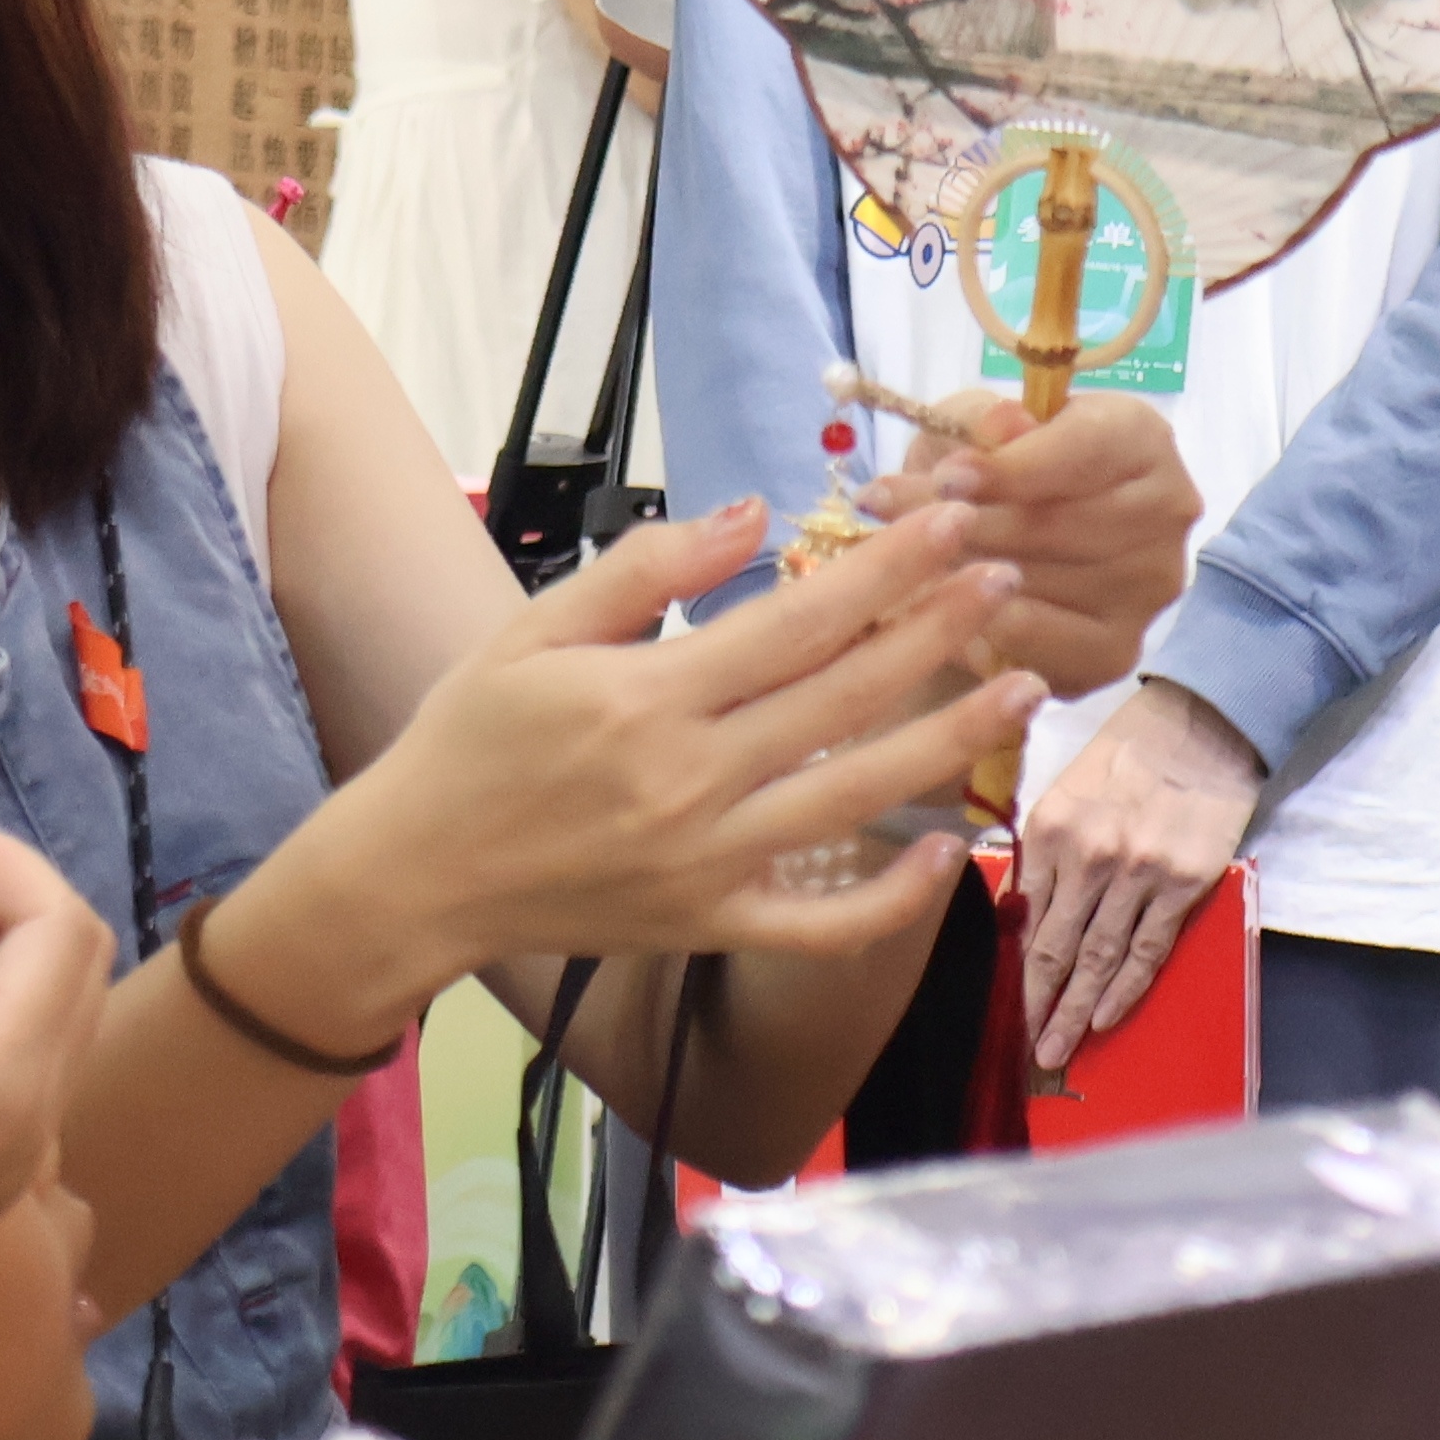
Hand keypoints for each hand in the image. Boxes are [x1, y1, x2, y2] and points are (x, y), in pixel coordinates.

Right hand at [339, 503, 1048, 978]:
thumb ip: (646, 572)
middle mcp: (692, 783)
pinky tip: (951, 854)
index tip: (950, 524)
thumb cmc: (470, 740)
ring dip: (950, 741)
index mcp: (648, 700)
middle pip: (847, 698)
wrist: (417, 873)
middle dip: (938, 630)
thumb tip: (752, 514)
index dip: (885, 570)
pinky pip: (822, 923)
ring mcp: (710, 864)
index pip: (799, 621)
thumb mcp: (535, 631)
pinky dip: (892, 900)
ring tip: (1023, 687)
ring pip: (859, 799)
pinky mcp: (711, 925)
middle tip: (1007, 575)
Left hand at [888, 393, 1200, 698]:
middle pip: (1062, 522)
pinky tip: (944, 610)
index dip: (1012, 467)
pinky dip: (989, 627)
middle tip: (890, 515)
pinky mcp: (1121, 648)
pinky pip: (1047, 643)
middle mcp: (1165, 510)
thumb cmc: (984, 471)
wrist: (985, 549)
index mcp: (1139, 437)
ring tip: (903, 559)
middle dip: (968, 520)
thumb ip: (982, 420)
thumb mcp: (968, 428)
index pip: (1087, 450)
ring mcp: (1150, 586)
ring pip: (1047, 581)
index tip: (946, 478)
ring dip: (965, 572)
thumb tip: (1004, 425)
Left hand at [1012, 677, 1263, 1076]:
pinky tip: (1104, 1020)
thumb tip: (1016, 912)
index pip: (1022, 917)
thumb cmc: (1125, 757)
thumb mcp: (1062, 790)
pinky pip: (1147, 950)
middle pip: (1054, 948)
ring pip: (1098, 958)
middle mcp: (1088, 856)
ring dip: (1075, 1011)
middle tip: (1024, 1051)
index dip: (1010, 968)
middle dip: (1035, 1005)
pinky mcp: (1183, 886)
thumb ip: (1040, 850)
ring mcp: (1138, 875)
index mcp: (1048, 830)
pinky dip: (1123, 990)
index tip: (998, 1008)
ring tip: (1055, 1051)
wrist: (1200, 727)